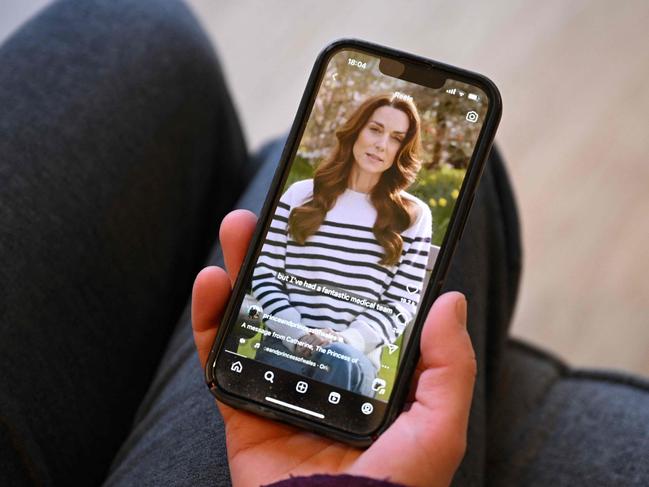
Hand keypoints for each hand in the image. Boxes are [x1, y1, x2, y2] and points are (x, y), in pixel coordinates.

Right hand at [192, 209, 475, 486]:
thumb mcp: (438, 428)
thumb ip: (450, 367)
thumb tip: (449, 300)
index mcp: (369, 372)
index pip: (357, 307)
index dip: (347, 265)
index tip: (339, 224)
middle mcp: (325, 373)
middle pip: (300, 301)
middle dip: (286, 256)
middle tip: (279, 216)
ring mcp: (282, 386)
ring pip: (256, 318)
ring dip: (243, 272)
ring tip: (237, 231)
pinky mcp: (244, 407)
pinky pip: (219, 358)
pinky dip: (209, 321)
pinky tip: (210, 284)